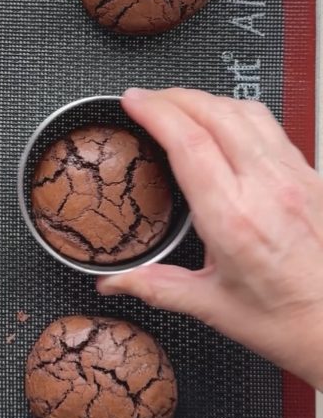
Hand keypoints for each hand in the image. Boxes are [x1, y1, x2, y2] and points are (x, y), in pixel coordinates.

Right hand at [97, 87, 322, 389]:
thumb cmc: (289, 320)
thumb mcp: (212, 307)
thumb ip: (156, 286)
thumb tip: (114, 282)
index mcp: (234, 219)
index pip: (188, 143)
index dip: (156, 112)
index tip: (132, 102)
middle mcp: (266, 188)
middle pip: (215, 113)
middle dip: (174, 97)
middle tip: (146, 99)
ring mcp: (293, 177)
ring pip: (246, 111)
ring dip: (207, 99)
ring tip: (181, 104)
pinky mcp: (310, 176)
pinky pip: (271, 127)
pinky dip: (238, 113)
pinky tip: (224, 122)